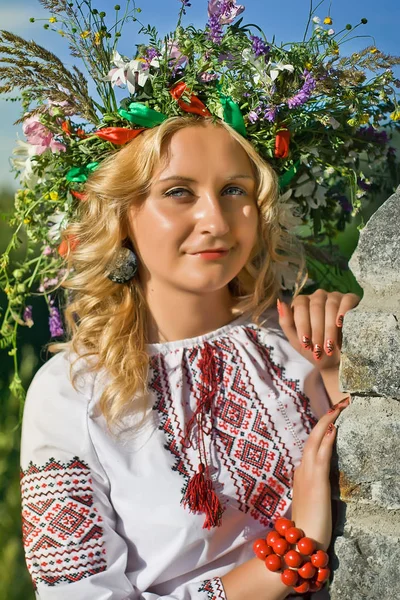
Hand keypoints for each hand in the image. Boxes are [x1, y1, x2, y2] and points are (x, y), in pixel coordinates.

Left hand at [277, 290, 360, 369]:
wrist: (334, 361)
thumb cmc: (313, 349)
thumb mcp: (296, 340)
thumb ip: (286, 322)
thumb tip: (280, 302)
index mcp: (302, 303)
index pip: (300, 305)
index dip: (303, 324)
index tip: (306, 343)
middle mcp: (318, 296)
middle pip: (316, 306)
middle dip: (317, 330)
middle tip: (319, 349)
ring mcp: (334, 296)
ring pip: (331, 305)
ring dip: (330, 328)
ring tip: (330, 346)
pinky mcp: (350, 300)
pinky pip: (347, 301)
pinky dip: (344, 312)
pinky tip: (341, 325)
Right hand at [291, 397, 349, 549]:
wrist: (301, 542)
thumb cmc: (308, 526)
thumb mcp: (309, 502)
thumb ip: (311, 487)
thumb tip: (315, 478)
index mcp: (300, 474)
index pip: (311, 445)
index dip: (321, 429)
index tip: (332, 418)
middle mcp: (301, 469)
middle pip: (312, 436)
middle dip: (325, 418)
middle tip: (338, 403)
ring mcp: (307, 473)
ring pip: (315, 440)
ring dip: (327, 421)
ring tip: (338, 407)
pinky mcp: (315, 480)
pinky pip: (322, 454)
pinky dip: (326, 438)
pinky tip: (333, 427)